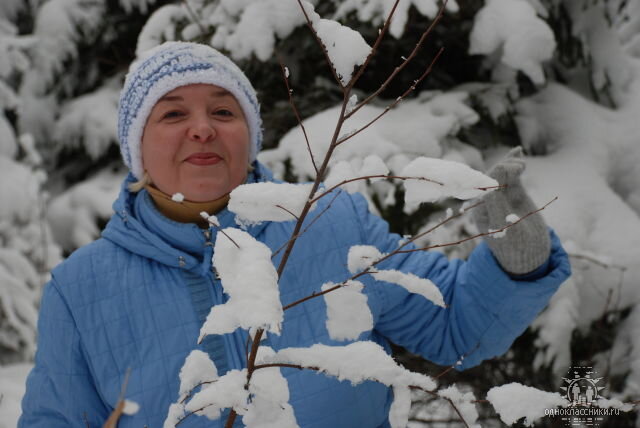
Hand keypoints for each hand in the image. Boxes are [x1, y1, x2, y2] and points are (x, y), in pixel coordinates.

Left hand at [472, 147, 550, 274]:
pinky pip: (513, 177)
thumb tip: (491, 186)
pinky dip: (514, 165)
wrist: (531, 255)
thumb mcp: (506, 230)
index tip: (511, 170)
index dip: (496, 175)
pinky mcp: (514, 194)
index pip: (485, 188)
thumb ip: (498, 207)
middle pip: (492, 178)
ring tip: (521, 164)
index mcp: (480, 211)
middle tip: (519, 166)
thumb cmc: (516, 248)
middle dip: (503, 169)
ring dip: (509, 165)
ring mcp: (502, 197)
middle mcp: (488, 202)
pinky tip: (518, 152)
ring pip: (503, 175)